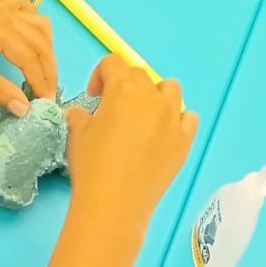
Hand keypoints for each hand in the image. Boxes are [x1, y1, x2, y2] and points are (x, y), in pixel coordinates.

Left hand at [0, 0, 56, 112]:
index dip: (42, 83)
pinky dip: (34, 23)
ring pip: (38, 23)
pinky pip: (24, 8)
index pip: (32, 58)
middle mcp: (6, 14)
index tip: (46, 105)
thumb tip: (23, 109)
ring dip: (46, 47)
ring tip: (42, 72)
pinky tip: (31, 38)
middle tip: (48, 94)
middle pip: (41, 41)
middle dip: (49, 69)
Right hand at [65, 56, 198, 224]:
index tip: (94, 96)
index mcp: (123, 90)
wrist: (115, 203)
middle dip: (124, 85)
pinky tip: (164, 133)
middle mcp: (152, 97)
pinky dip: (177, 120)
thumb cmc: (91, 164)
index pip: (113, 64)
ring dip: (156, 95)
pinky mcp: (184, 141)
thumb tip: (81, 114)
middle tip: (112, 109)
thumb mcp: (77, 134)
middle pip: (140, 75)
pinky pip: (188, 118)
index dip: (100, 75)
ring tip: (142, 115)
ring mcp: (172, 118)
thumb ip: (80, 115)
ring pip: (170, 89)